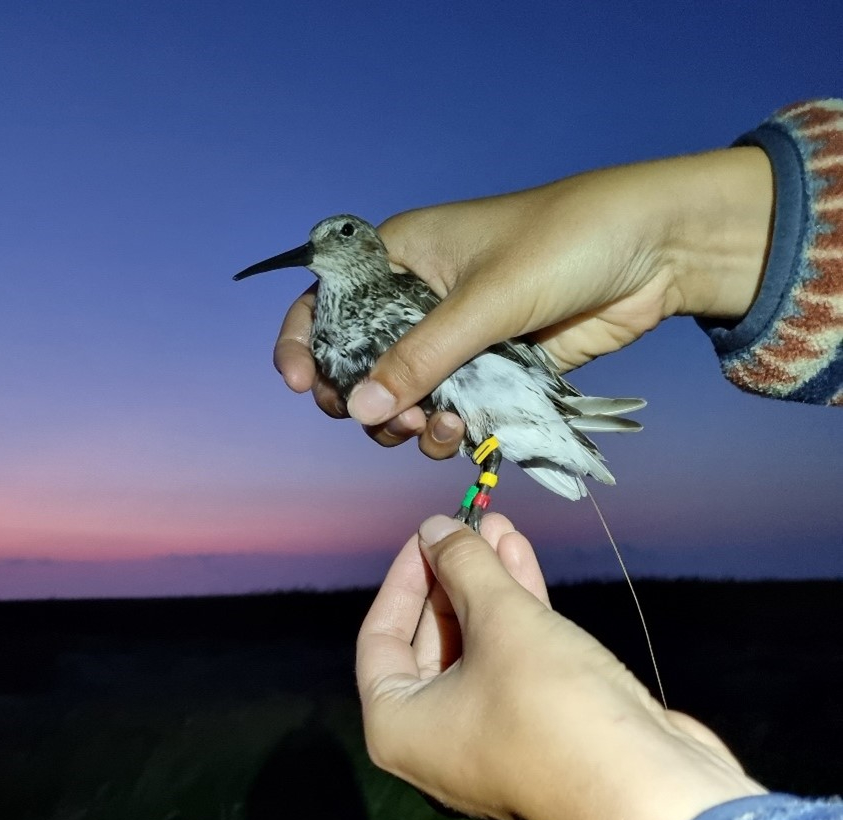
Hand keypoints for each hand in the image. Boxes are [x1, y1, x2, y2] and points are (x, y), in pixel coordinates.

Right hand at [275, 147, 773, 457]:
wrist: (660, 249)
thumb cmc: (567, 241)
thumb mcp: (485, 299)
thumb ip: (421, 357)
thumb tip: (359, 408)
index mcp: (400, 255)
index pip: (326, 301)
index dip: (304, 343)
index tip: (304, 385)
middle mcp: (417, 296)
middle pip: (358, 362)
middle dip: (365, 399)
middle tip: (391, 420)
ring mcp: (455, 335)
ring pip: (404, 395)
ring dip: (409, 423)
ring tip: (439, 429)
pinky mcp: (492, 367)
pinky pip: (449, 408)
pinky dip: (448, 429)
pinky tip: (466, 434)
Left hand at [357, 513, 766, 819]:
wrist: (650, 794)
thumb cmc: (555, 706)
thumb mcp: (502, 621)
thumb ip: (462, 566)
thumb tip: (434, 527)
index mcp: (397, 728)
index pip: (379, 639)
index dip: (403, 579)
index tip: (426, 534)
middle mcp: (432, 742)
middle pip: (429, 643)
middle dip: (452, 577)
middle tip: (470, 523)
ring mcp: (486, 742)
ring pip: (477, 650)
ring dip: (489, 588)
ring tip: (501, 527)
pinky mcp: (537, 735)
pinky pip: (514, 668)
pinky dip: (518, 618)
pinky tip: (524, 560)